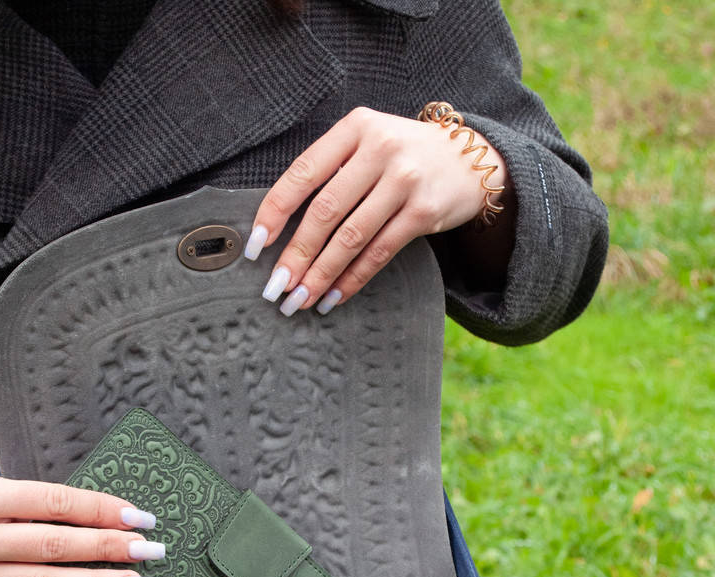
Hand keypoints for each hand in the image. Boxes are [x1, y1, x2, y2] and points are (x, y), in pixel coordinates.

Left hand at [245, 106, 508, 312]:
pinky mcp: (424, 211)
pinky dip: (352, 279)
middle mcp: (380, 149)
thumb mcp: (367, 144)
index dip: (274, 211)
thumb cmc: (403, 156)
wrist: (470, 159)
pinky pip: (379, 253)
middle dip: (296, 255)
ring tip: (299, 300)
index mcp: (355, 128)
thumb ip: (331, 170)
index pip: (303, 173)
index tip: (255, 246)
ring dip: (320, 275)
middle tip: (276, 288)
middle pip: (325, 212)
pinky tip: (332, 297)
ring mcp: (405, 180)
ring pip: (351, 238)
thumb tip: (281, 229)